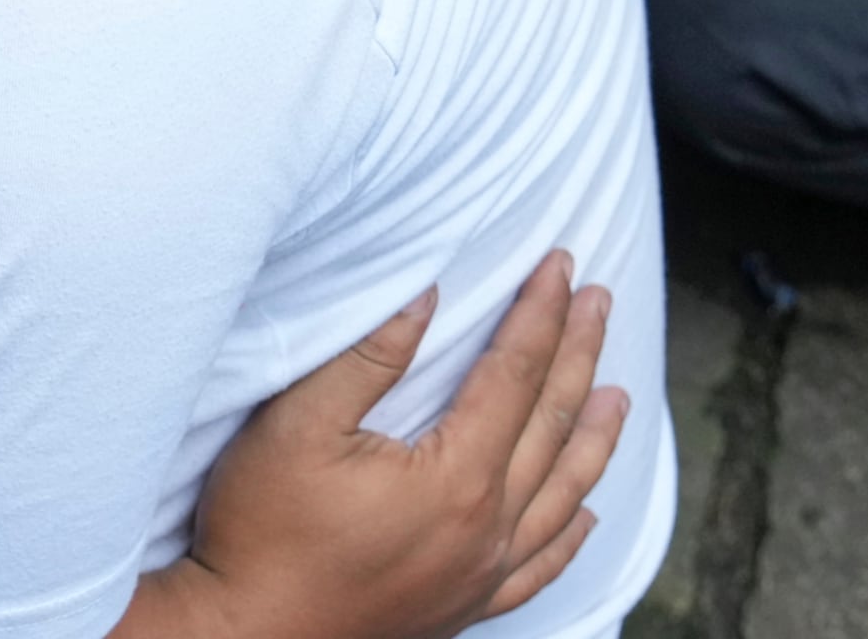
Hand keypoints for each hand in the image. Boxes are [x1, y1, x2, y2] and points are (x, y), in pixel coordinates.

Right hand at [169, 253, 623, 638]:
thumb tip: (426, 296)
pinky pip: (541, 567)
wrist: (248, 634)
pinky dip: (573, 536)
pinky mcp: (465, 607)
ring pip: (563, 496)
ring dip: (593, 438)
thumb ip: (368, 358)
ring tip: (620, 395)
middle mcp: (488, 530)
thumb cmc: (262, 529)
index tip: (561, 265)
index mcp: (457, 479)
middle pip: (552, 425)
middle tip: (599, 300)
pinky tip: (588, 515)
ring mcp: (482, 574)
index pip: (516, 374)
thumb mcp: (298, 426)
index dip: (541, 314)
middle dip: (579, 354)